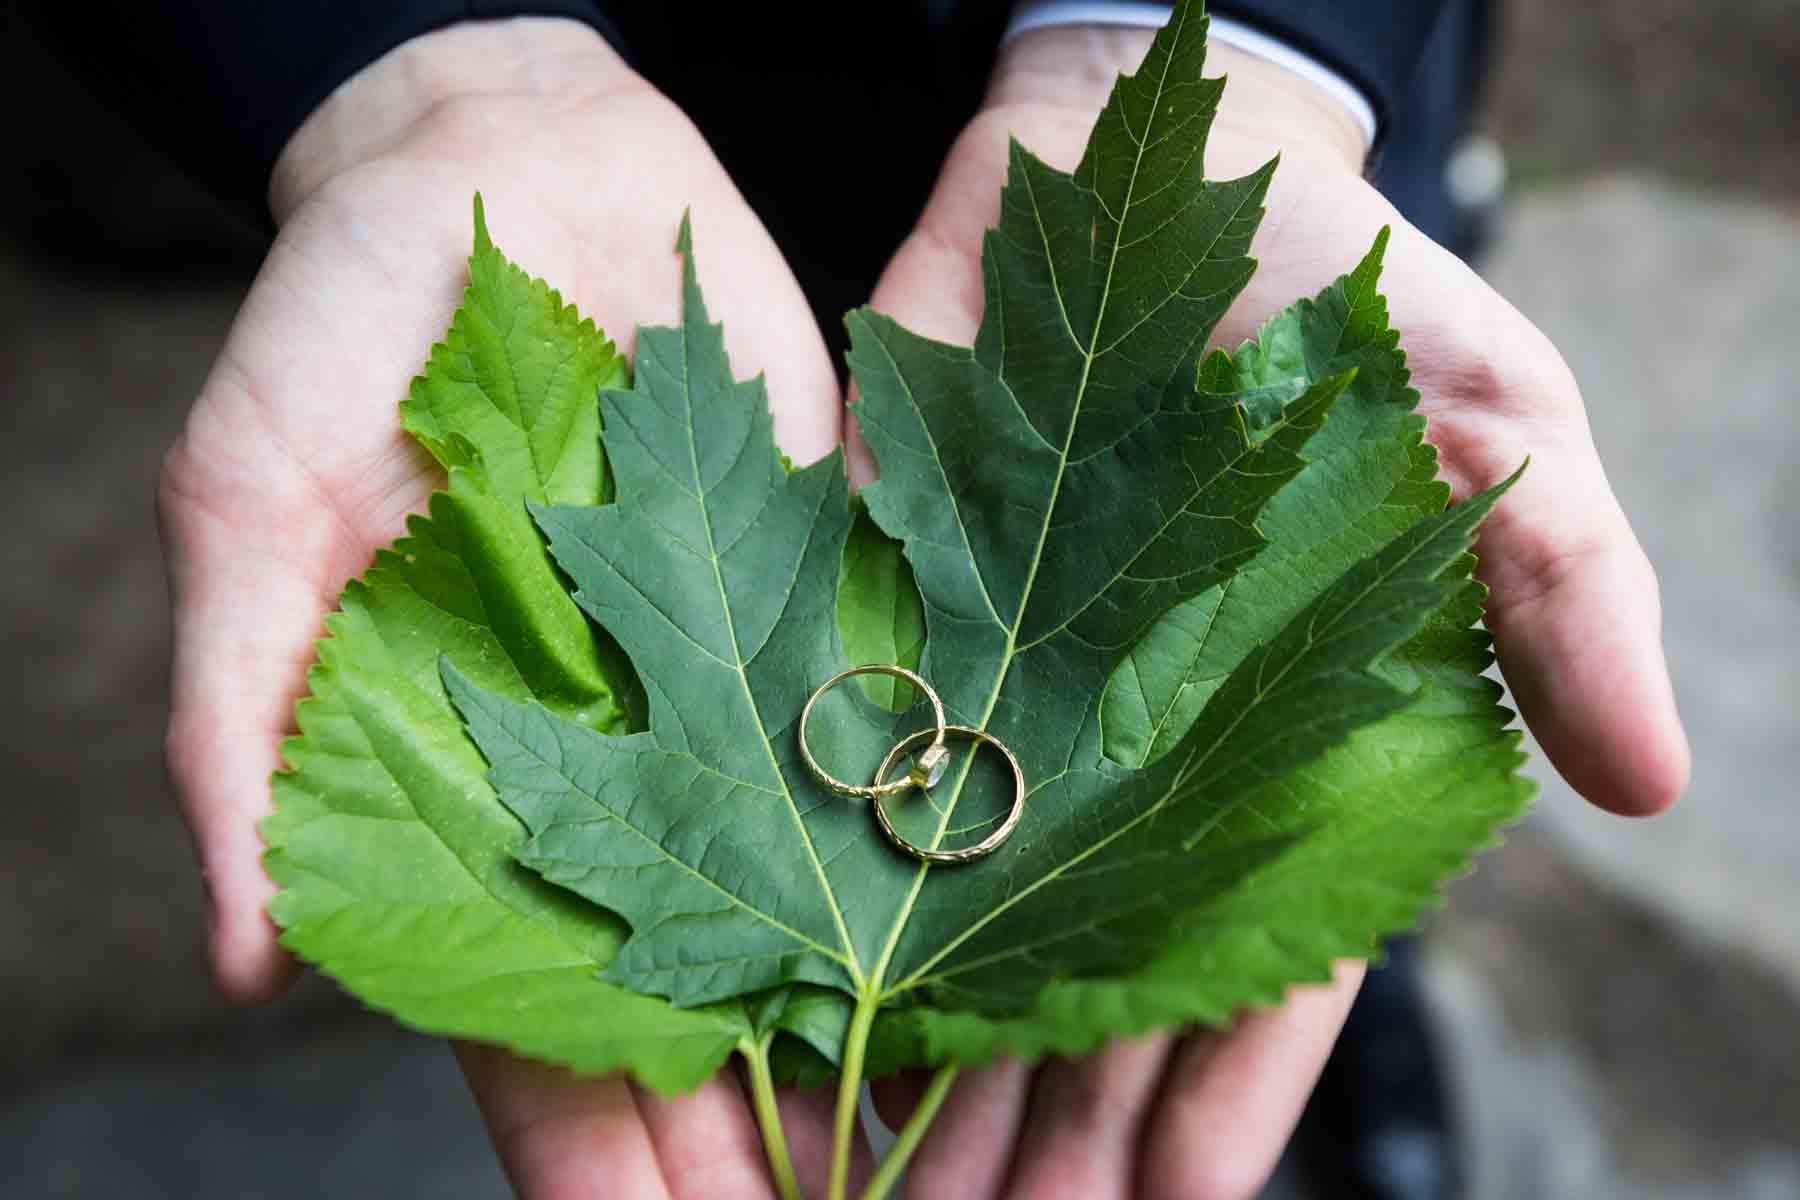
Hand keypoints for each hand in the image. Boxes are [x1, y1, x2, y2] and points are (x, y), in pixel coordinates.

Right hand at [155, 17, 844, 1193]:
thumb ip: (234, 714)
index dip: (576, 1142)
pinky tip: (1001, 957)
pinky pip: (878, 748)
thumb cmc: (351, 318)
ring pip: (796, 899)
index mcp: (460, 777)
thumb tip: (242, 957)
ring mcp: (722, 693)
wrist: (521, 161)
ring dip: (859, 1031)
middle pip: (679, 992)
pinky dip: (931, 856)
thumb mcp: (251, 499)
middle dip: (740, 1131)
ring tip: (923, 1160)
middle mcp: (603, 760)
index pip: (513, 1008)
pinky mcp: (822, 607)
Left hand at [851, 24, 1689, 1196]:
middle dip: (1050, 1126)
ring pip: (955, 929)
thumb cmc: (1332, 289)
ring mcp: (999, 707)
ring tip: (884, 1195)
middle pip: (1089, 983)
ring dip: (923, 1070)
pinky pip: (835, 794)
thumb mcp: (1492, 420)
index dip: (1222, 1093)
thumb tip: (1654, 781)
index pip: (1265, 957)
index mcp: (1281, 742)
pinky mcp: (876, 635)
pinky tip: (765, 1021)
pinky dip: (797, 908)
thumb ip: (1561, 590)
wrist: (1134, 164)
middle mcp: (1130, 755)